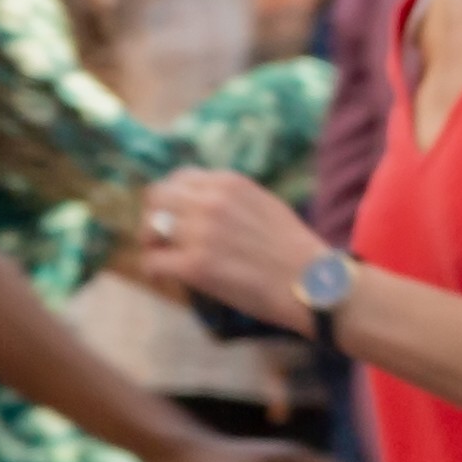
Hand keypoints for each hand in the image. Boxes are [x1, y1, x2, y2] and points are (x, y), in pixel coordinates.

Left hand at [133, 167, 326, 321]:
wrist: (311, 283)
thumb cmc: (292, 249)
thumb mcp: (263, 203)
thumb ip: (231, 197)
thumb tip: (202, 201)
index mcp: (228, 183)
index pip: (178, 179)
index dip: (172, 199)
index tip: (174, 217)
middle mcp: (211, 202)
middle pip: (157, 198)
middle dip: (155, 218)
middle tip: (161, 239)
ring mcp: (201, 233)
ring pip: (150, 228)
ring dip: (153, 244)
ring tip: (163, 258)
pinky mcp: (196, 266)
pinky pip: (154, 262)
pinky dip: (155, 269)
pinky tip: (166, 277)